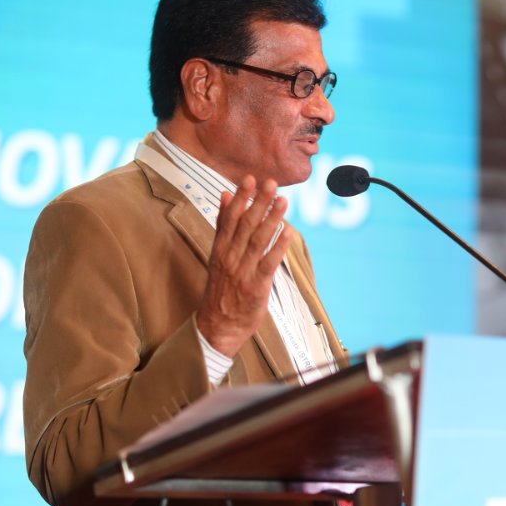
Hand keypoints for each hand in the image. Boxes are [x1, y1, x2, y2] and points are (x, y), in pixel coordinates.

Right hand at [195, 175, 292, 357]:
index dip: (241, 198)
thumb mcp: (217, 254)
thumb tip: (225, 196)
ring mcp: (242, 271)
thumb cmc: (220, 289)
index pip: (230, 218)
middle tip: (271, 183)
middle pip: (245, 225)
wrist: (217, 326)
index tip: (249, 179)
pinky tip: (288, 231)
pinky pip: (269, 262)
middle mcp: (230, 257)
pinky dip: (278, 246)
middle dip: (259, 203)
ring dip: (271, 219)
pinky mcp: (256, 286)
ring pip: (258, 240)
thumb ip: (223, 225)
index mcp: (220, 248)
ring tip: (283, 201)